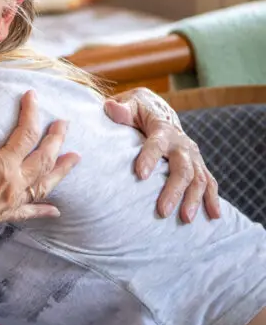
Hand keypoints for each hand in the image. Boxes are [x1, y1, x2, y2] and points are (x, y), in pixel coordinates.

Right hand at [0, 91, 79, 267]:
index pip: (25, 135)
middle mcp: (15, 184)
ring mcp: (13, 201)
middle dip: (55, 138)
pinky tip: (55, 211)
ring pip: (45, 183)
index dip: (30, 113)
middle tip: (64, 123)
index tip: (32, 95)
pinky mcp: (5, 215)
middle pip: (43, 158)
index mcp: (4, 168)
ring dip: (61, 169)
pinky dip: (44, 209)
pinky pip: (31, 212)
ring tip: (75, 158)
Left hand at [105, 88, 220, 221]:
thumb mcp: (129, 104)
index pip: (156, 143)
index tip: (141, 175)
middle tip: (162, 211)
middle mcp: (181, 143)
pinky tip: (213, 217)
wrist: (156, 108)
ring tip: (186, 219)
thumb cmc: (137, 108)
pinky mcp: (197, 165)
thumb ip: (121, 109)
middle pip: (182, 168)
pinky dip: (212, 199)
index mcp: (162, 129)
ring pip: (198, 179)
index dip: (149, 158)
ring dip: (194, 199)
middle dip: (174, 190)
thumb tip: (111, 107)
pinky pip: (208, 182)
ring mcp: (192, 155)